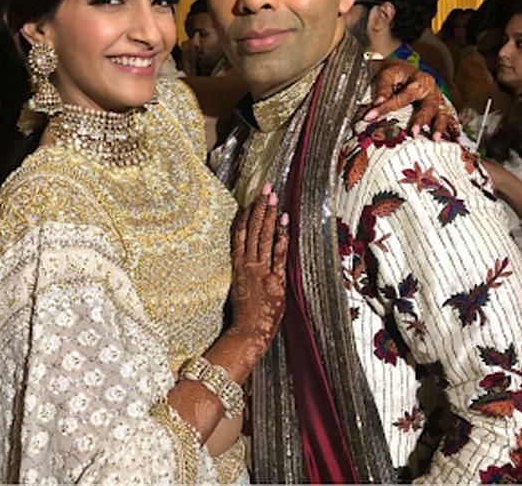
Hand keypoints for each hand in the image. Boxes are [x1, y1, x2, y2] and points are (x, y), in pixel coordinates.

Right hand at [229, 184, 288, 364]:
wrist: (248, 333)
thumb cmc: (244, 313)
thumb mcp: (240, 286)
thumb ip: (244, 269)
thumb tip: (248, 256)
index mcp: (237, 264)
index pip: (240, 232)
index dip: (247, 213)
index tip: (252, 198)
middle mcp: (247, 263)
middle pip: (253, 228)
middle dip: (260, 206)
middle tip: (266, 188)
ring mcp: (260, 269)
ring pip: (263, 236)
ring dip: (269, 215)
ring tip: (273, 197)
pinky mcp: (274, 278)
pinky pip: (277, 253)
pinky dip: (281, 236)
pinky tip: (284, 221)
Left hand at [364, 59, 459, 139]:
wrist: (403, 70)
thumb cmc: (394, 74)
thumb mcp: (387, 75)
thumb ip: (383, 89)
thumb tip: (377, 103)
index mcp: (418, 80)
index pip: (402, 97)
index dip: (386, 107)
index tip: (369, 117)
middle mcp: (431, 90)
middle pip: (429, 106)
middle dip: (422, 120)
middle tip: (414, 133)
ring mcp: (438, 100)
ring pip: (442, 113)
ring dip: (439, 127)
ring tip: (435, 139)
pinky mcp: (441, 108)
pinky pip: (449, 119)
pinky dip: (453, 129)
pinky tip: (456, 141)